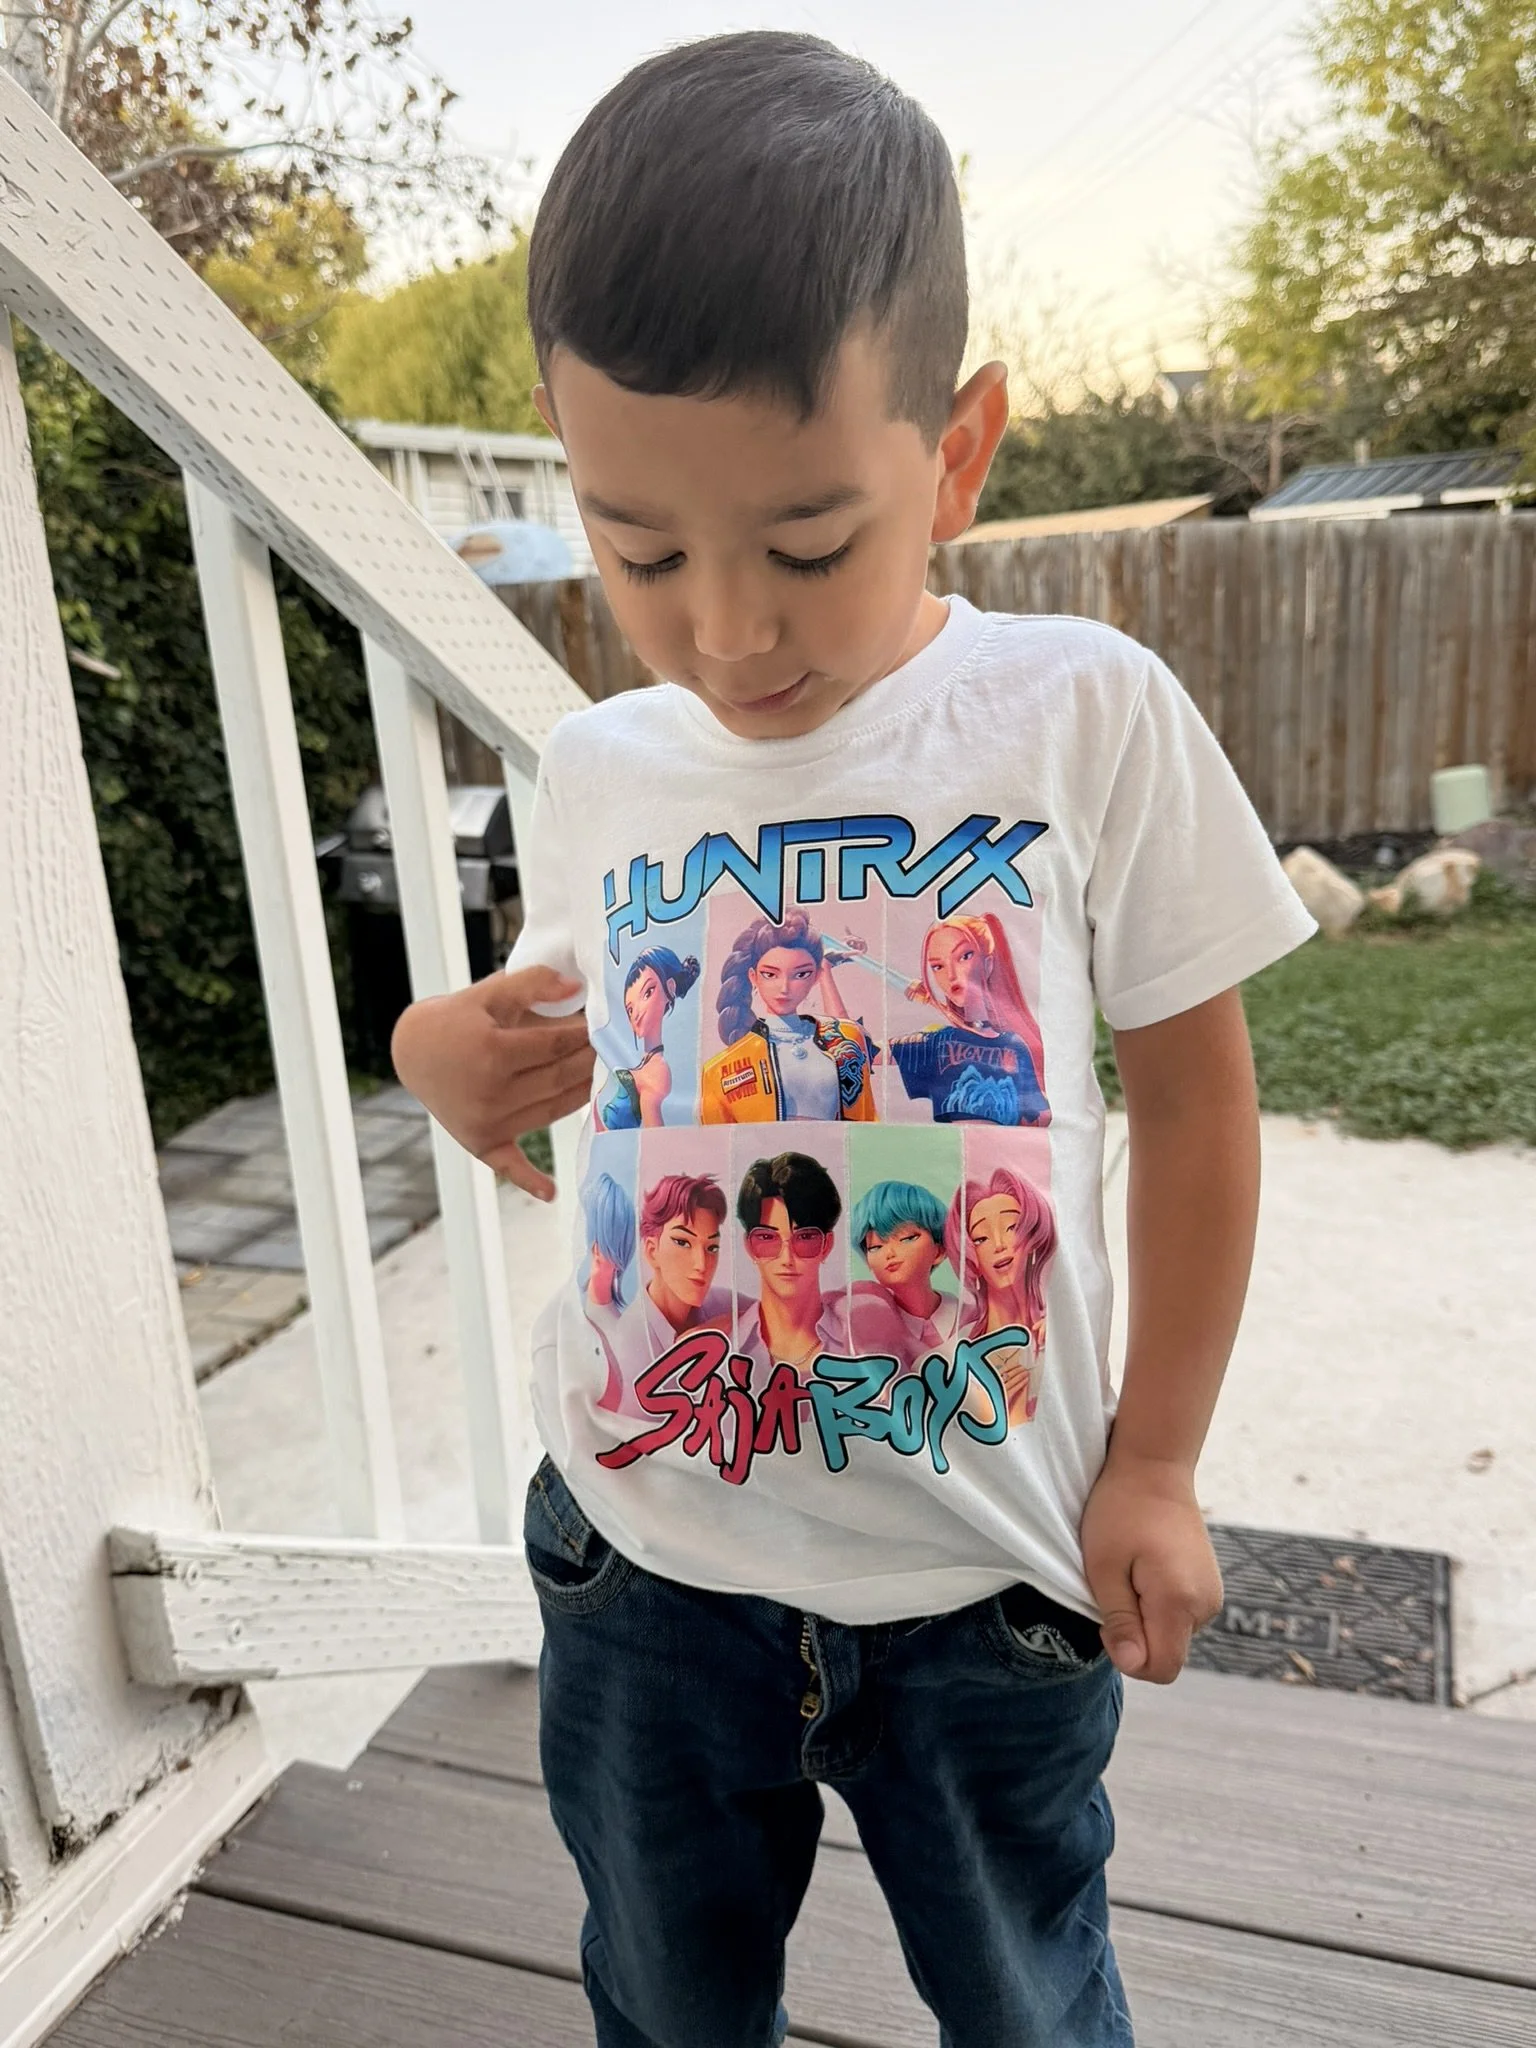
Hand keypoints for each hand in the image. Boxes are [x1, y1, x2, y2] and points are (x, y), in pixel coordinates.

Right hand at [390, 966, 594, 1200]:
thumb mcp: (489, 993)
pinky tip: (552, 1192)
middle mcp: (490, 1091)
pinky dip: (529, 1180)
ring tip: (611, 1081)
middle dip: (591, 1062)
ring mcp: (486, 1122)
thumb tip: (578, 989)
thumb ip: (532, 984)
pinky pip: (509, 1165)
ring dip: (583, 1097)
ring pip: (551, 1110)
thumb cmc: (458, 1019)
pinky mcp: (481, 1143)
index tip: (605, 1025)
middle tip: (617, 1050)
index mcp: (492, 1051)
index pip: (555, 1044)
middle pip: (558, 1078)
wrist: (412, 1052)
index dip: (584, 1034)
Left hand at [1079, 1451, 1222, 1683]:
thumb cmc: (1120, 1511)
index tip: (1108, 1618)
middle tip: (1116, 1588)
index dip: (1128, 1657)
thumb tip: (1131, 1664)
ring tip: (1131, 1571)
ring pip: (1173, 1636)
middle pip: (1168, 1653)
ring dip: (1146, 1618)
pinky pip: (1180, 1616)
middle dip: (1136, 1636)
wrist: (1155, 1466)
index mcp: (1180, 1602)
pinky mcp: (1209, 1585)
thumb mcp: (1104, 1567)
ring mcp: (1212, 1594)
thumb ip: (1120, 1620)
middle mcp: (1206, 1605)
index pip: (1161, 1668)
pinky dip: (1159, 1606)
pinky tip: (1147, 1569)